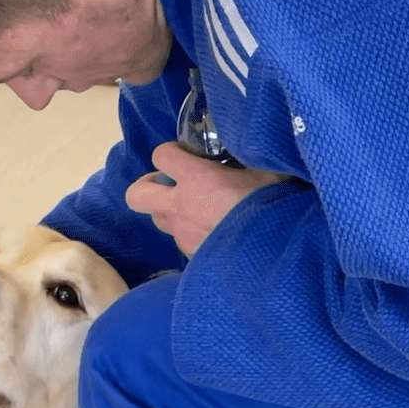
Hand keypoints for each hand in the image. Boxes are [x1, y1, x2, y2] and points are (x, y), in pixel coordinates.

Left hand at [124, 143, 286, 256]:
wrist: (271, 252)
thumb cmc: (271, 206)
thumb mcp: (266, 172)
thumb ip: (247, 161)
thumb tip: (253, 151)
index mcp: (196, 178)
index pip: (161, 155)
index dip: (171, 152)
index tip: (187, 155)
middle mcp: (180, 206)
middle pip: (136, 194)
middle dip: (147, 186)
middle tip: (170, 185)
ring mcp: (182, 234)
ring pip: (158, 220)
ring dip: (170, 212)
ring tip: (196, 211)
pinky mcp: (191, 256)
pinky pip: (180, 241)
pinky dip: (190, 234)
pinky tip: (213, 233)